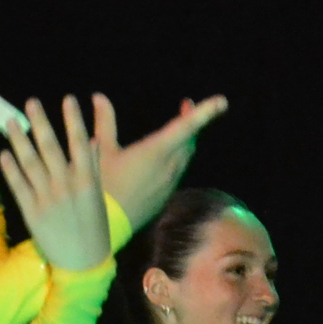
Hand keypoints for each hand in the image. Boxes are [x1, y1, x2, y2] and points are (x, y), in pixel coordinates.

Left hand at [0, 95, 107, 271]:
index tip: (68, 99)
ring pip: (30, 162)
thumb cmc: (95, 228)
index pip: (80, 142)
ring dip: (19, 140)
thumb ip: (93, 169)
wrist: (82, 262)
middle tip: (31, 102)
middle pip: (50, 147)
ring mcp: (46, 198)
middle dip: (40, 122)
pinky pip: (18, 185)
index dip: (73, 120)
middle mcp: (65, 186)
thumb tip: (91, 142)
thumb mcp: (98, 197)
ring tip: (11, 121)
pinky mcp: (31, 212)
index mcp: (87, 181)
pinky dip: (10, 168)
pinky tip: (4, 152)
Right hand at [93, 92, 229, 229]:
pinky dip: (177, 157)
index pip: (187, 127)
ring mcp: (169, 183)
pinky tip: (164, 155)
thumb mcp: (100, 151)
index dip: (205, 112)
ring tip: (178, 126)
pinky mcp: (165, 196)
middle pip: (190, 139)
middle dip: (192, 120)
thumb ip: (105, 122)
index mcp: (155, 151)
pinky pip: (178, 171)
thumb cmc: (101, 186)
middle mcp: (169, 167)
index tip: (222, 102)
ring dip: (185, 139)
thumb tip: (99, 96)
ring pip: (186, 156)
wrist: (103, 227)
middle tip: (186, 105)